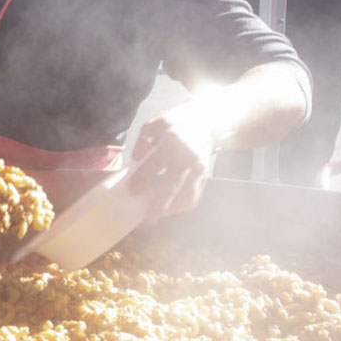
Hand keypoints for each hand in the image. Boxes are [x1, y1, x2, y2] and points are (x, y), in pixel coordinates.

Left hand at [127, 101, 222, 216]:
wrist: (208, 122)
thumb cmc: (178, 122)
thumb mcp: (156, 122)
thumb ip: (144, 139)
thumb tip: (136, 158)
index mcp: (172, 142)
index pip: (155, 164)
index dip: (143, 179)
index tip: (132, 191)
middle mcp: (187, 158)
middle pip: (173, 186)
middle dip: (160, 204)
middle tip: (149, 218)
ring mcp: (199, 168)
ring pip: (187, 196)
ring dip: (173, 209)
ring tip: (158, 215)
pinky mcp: (205, 175)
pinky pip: (195, 195)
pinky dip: (182, 205)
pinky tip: (171, 209)